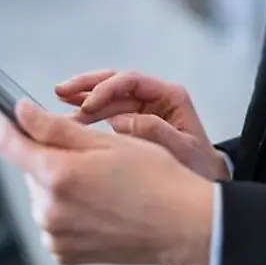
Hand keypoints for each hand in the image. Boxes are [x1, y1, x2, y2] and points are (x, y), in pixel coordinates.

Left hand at [0, 101, 212, 264]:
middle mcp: (49, 210)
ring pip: (43, 194)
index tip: (0, 110)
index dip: (2, 122)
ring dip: (60, 182)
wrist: (181, 225)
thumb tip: (19, 112)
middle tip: (91, 153)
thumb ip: (54, 127)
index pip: (9, 144)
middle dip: (50, 155)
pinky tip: (98, 204)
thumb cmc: (153, 179)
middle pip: (31, 169)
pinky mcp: (64, 253)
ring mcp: (55, 235)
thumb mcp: (106, 141)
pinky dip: (68, 208)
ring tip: (102, 183)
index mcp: (58, 175)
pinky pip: (54, 220)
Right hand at [56, 70, 229, 181]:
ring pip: (108, 95)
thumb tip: (120, 121)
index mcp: (170, 96)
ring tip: (59, 100)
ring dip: (83, 97)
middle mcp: (155, 98)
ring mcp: (143, 109)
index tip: (87, 106)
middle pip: (116, 82)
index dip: (107, 89)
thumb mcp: (182, 149)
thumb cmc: (199, 167)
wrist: (206, 183)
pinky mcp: (133, 122)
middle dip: (88, 85)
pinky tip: (69, 117)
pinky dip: (88, 113)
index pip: (132, 81)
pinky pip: (107, 112)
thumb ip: (154, 132)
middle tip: (61, 92)